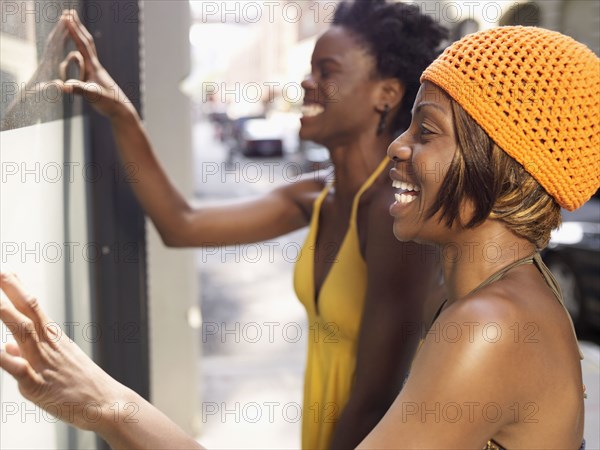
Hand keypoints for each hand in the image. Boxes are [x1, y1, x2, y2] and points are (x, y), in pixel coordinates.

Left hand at [0, 272, 123, 432]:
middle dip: (12, 292)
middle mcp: (50, 346)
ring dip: (7, 313)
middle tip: (1, 273)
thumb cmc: (83, 386)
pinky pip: (19, 370)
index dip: (18, 291)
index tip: (7, 274)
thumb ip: (29, 354)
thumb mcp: (59, 365)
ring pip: (24, 332)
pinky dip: (5, 359)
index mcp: (54, 340)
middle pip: (28, 312)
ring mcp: (45, 364)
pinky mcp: (38, 386)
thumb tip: (8, 347)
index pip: (33, 309)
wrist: (106, 403)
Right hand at [59, 9, 137, 119]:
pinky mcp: (96, 76)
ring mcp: (96, 70)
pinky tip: (78, 50)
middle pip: (86, 41)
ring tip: (73, 25)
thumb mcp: (92, 96)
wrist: (121, 110)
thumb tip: (63, 86)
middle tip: (69, 12)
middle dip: (77, 26)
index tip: (66, 17)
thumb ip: (78, 89)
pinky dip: (81, 49)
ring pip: (87, 48)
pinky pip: (87, 57)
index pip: (82, 44)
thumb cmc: (108, 102)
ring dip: (79, 35)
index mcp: (93, 67)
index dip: (74, 31)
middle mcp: (95, 65)